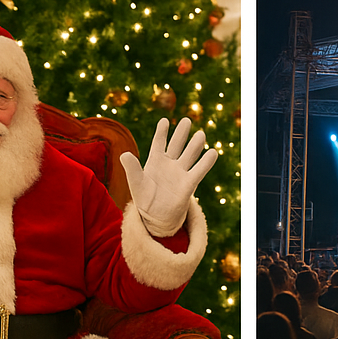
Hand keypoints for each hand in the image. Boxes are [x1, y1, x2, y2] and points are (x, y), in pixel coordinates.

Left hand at [120, 117, 217, 235]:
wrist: (155, 218)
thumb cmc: (144, 200)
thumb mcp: (135, 183)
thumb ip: (131, 168)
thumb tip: (124, 154)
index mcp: (155, 162)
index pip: (159, 142)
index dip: (161, 132)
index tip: (164, 121)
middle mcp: (169, 165)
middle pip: (176, 145)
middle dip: (181, 133)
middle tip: (187, 121)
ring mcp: (180, 173)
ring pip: (189, 155)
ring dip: (195, 145)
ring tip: (201, 134)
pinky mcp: (188, 184)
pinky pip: (198, 171)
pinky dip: (206, 162)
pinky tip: (213, 152)